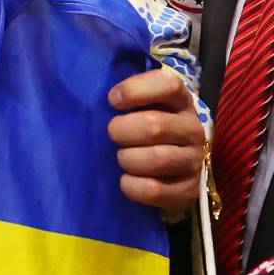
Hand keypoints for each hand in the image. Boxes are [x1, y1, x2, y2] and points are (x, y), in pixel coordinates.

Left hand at [107, 67, 203, 216]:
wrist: (167, 170)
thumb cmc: (139, 127)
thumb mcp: (136, 105)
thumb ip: (119, 95)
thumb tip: (79, 86)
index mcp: (179, 101)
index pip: (169, 85)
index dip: (135, 90)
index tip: (112, 100)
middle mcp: (193, 129)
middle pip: (155, 126)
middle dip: (122, 130)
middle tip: (112, 135)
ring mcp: (194, 160)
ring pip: (157, 159)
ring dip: (128, 159)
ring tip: (122, 157)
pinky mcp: (190, 190)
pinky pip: (155, 190)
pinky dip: (132, 186)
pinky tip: (127, 180)